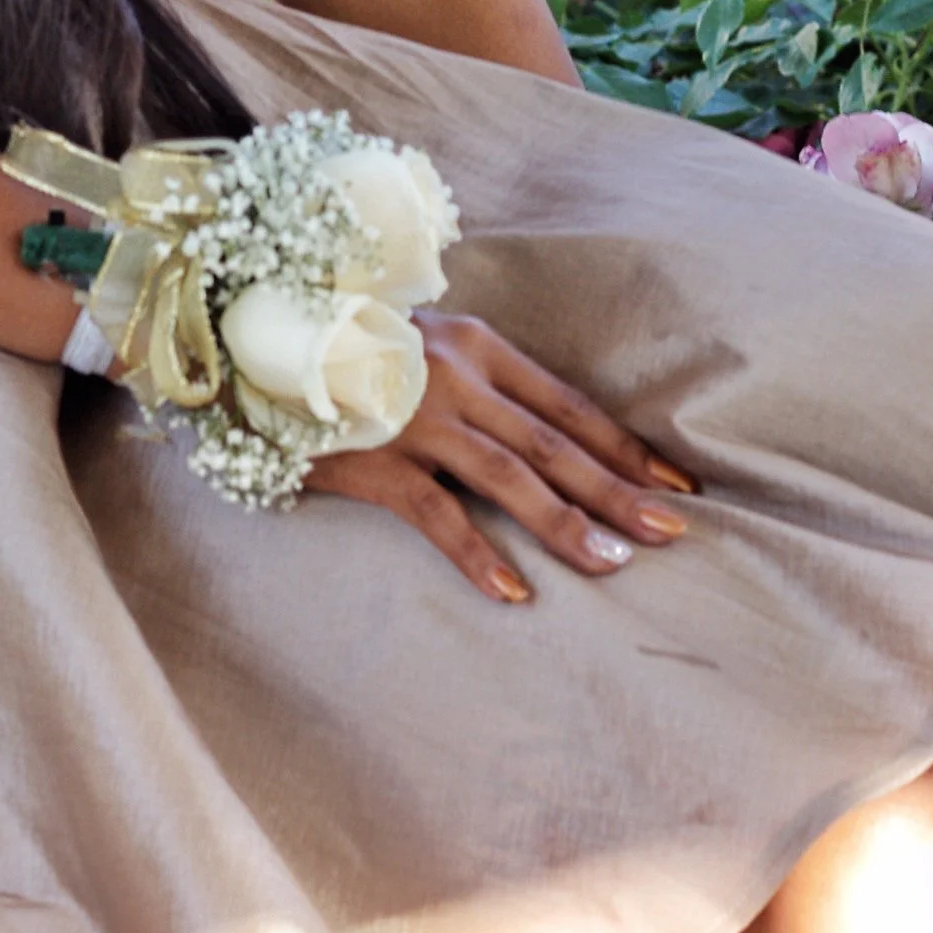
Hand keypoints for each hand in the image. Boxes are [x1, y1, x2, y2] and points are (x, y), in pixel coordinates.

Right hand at [304, 309, 698, 601]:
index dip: (624, 448)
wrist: (258, 341)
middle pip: (554, 444)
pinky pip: (436, 514)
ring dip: (566, 523)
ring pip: (510, 477)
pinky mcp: (376, 458)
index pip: (569, 406)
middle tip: (672, 530)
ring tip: (614, 563)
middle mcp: (458, 377)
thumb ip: (479, 382)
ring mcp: (418, 417)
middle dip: (618, 490)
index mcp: (479, 347)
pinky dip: (476, 553)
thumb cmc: (351, 353)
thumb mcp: (427, 349)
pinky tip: (513, 591)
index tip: (675, 484)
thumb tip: (541, 435)